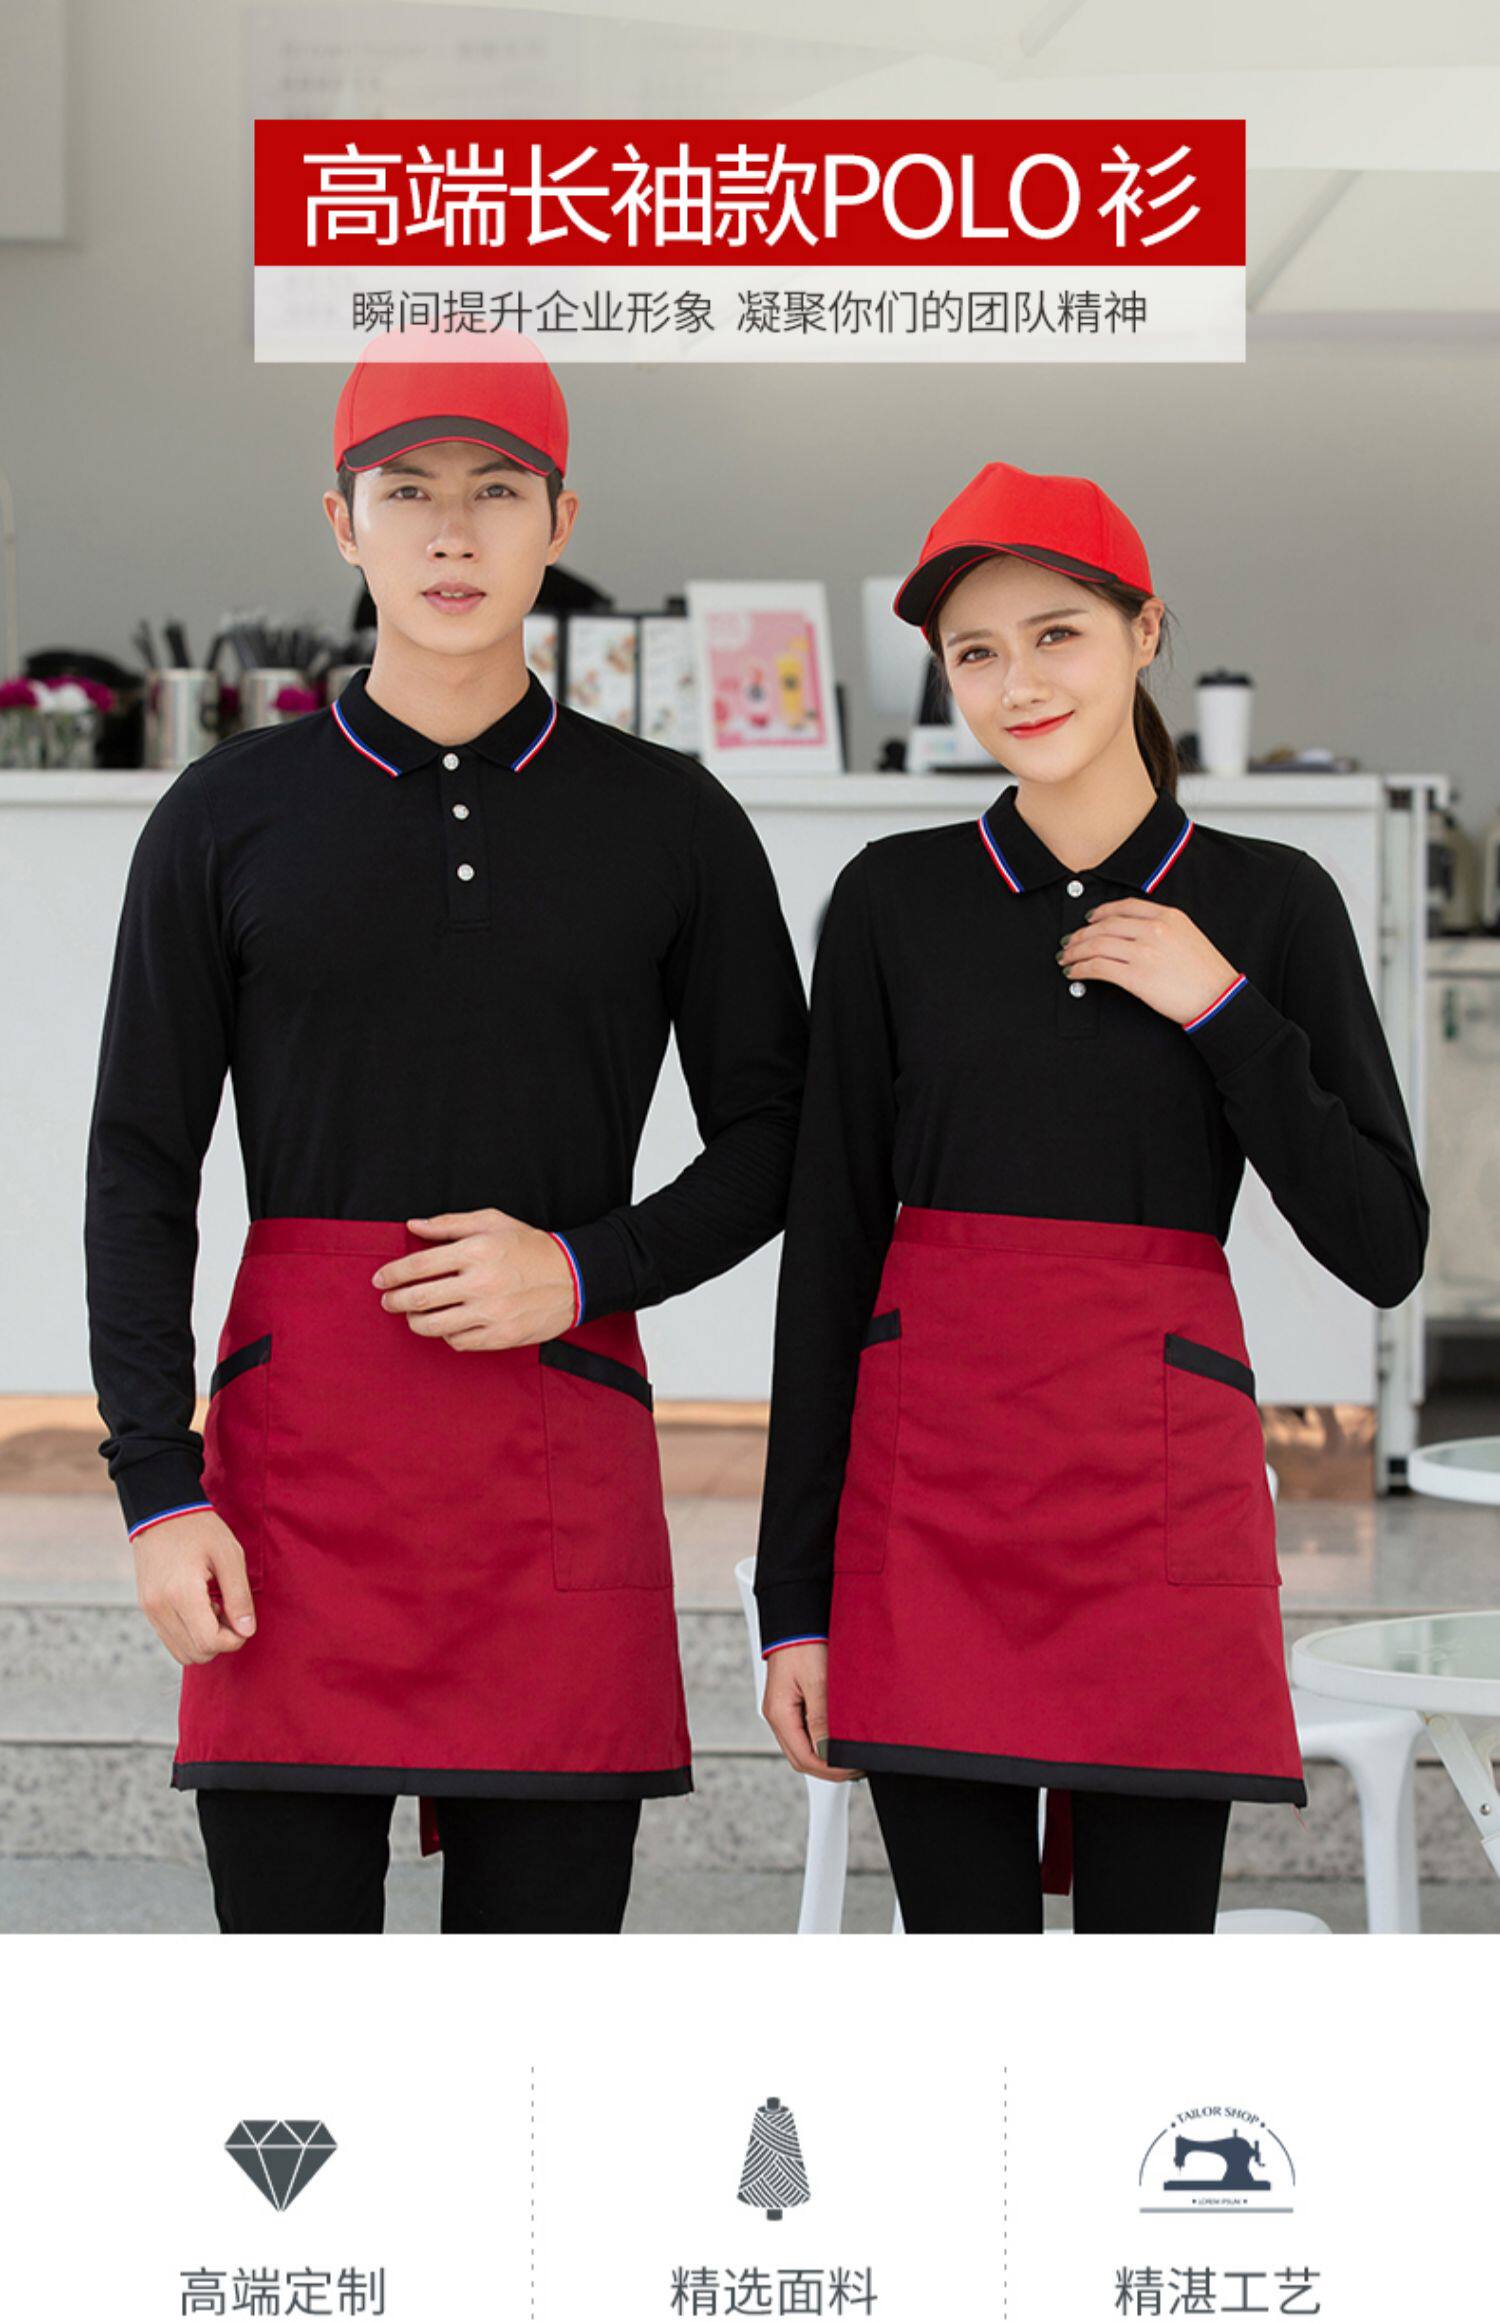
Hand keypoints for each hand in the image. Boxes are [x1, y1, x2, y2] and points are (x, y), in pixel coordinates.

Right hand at [134, 1509, 256, 1665]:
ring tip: (214, 1608)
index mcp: (182, 1594)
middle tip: (230, 1612)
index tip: (242, 1621)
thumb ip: (239, 1597)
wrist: (162, 1511)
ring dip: (204, 1640)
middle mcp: (160, 1608)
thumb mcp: (229, 1556)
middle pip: (195, 1654)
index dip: (233, 1640)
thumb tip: (247, 1631)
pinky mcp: (147, 1608)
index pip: (209, 1643)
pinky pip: (170, 1639)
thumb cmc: (201, 1530)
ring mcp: (150, 1610)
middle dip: (219, 1642)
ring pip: (181, 1653)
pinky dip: (189, 1634)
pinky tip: (199, 1607)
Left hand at [371, 1207, 576, 1349]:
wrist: (575, 1278)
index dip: (392, 1274)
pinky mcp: (500, 1336)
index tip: (380, 1279)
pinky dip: (446, 1335)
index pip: (418, 1265)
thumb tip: (413, 1226)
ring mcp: (490, 1313)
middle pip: (419, 1298)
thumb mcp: (493, 1222)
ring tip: (413, 1315)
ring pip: (433, 1326)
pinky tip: (447, 1325)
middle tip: (388, 1301)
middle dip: (395, 1301)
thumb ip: (450, 1224)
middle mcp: (480, 1283)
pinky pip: (458, 1342)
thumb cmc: (531, 1247)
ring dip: (415, 1321)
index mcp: (476, 1251)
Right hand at [762, 1643, 857, 1782]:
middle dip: (828, 1769)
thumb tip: (829, 1752)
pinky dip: (821, 1742)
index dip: (830, 1769)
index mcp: (780, 1713)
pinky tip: (837, 1740)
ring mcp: (783, 1710)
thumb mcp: (817, 1681)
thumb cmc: (804, 1643)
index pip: (804, 1757)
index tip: (853, 1767)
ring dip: (825, 1757)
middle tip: (856, 1767)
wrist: (796, 1619)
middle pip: (801, 1758)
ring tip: (851, 1757)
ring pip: (802, 1748)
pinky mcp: (791, 1703)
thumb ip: (822, 1719)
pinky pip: (804, 1733)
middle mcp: (777, 1716)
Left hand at [1058, 899, 1239, 1024]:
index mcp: (1168, 916)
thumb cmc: (1206, 972)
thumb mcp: (1188, 936)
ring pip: (1096, 945)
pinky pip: (1097, 967)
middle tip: (1069, 943)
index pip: (1125, 906)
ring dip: (1075, 952)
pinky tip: (1074, 973)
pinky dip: (1080, 969)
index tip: (1088, 919)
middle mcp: (1154, 930)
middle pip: (1105, 925)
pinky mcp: (1135, 977)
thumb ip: (1162, 928)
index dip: (1101, 912)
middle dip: (1081, 934)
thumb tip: (1131, 933)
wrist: (1218, 997)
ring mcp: (1143, 952)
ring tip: (1066, 959)